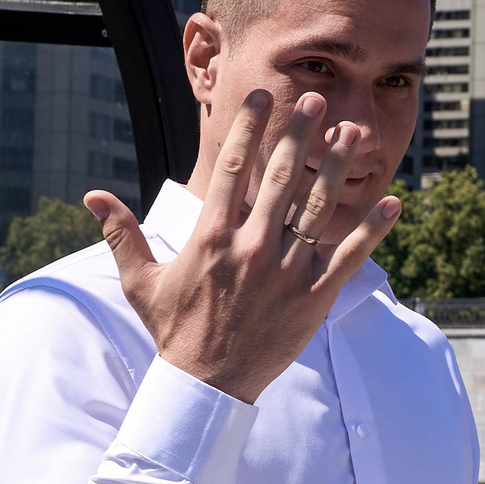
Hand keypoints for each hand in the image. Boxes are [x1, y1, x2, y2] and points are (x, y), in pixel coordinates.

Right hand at [84, 89, 400, 402]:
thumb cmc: (175, 330)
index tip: (261, 97)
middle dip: (299, 134)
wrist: (207, 386)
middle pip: (281, 177)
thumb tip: (90, 196)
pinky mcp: (314, 296)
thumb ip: (122, 234)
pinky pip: (349, 256)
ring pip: (318, 207)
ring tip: (351, 133)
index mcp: (213, 236)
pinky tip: (393, 202)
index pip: (233, 169)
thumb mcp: (141, 281)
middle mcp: (252, 246)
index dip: (248, 129)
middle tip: (317, 98)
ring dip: (337, 167)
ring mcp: (286, 270)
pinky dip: (373, 229)